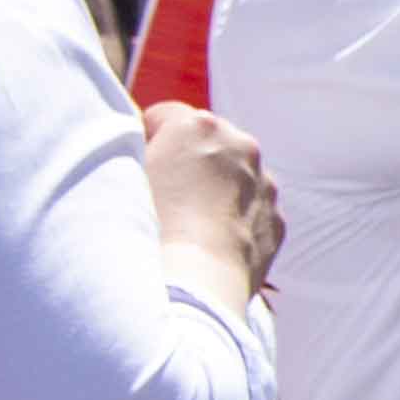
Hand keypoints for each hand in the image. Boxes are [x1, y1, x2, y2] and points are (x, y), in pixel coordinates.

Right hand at [143, 102, 277, 305]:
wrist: (192, 284)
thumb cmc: (145, 226)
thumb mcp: (122, 175)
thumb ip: (133, 149)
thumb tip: (136, 147)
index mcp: (199, 126)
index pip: (165, 115)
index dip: (147, 136)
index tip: (138, 159)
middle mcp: (242, 146)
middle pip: (207, 142)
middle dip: (187, 159)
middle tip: (161, 193)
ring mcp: (265, 184)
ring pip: (234, 175)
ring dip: (214, 187)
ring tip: (186, 221)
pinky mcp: (277, 219)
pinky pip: (252, 209)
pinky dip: (234, 217)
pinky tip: (209, 241)